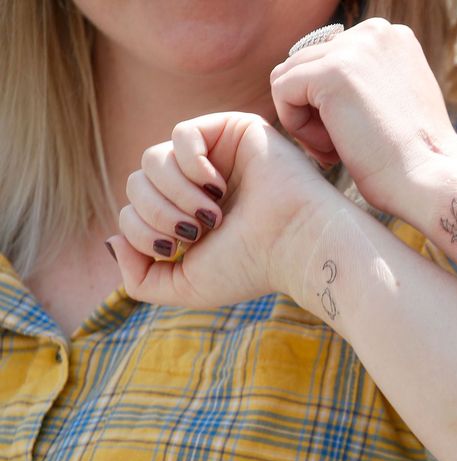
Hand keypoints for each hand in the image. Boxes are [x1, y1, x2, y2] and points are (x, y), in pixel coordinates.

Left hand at [106, 112, 336, 306]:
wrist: (295, 243)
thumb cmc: (249, 266)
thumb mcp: (184, 287)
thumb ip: (139, 278)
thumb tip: (112, 239)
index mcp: (186, 215)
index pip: (133, 210)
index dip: (142, 230)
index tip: (181, 248)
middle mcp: (198, 184)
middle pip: (137, 182)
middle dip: (157, 212)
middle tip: (197, 231)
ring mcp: (215, 155)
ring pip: (153, 159)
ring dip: (174, 193)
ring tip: (211, 212)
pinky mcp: (232, 129)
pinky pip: (182, 133)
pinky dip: (191, 163)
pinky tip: (217, 184)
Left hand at [270, 18, 456, 213]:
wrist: (429, 178)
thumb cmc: (413, 159)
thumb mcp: (393, 103)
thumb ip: (363, 83)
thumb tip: (319, 88)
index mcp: (389, 36)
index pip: (327, 57)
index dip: (328, 103)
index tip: (354, 136)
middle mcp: (374, 31)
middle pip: (305, 65)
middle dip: (314, 113)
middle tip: (339, 149)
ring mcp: (353, 48)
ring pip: (290, 78)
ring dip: (304, 121)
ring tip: (335, 151)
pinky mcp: (331, 72)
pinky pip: (281, 91)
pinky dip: (295, 126)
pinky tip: (329, 150)